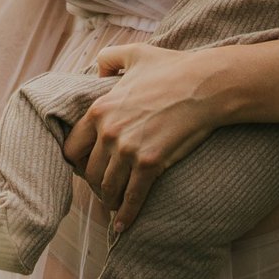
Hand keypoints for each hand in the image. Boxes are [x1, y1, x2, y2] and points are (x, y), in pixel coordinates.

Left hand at [67, 43, 222, 230]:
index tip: (86, 167)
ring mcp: (129, 150)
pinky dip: (126, 214)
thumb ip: (109, 57)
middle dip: (95, 183)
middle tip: (103, 188)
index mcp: (100, 109)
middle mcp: (109, 132)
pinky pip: (132, 197)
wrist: (205, 85)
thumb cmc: (173, 67)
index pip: (72, 148)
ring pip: (107, 187)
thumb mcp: (135, 53)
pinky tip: (123, 225)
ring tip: (114, 205)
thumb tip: (97, 68)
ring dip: (109, 199)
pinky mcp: (150, 163)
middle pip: (89, 172)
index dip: (78, 161)